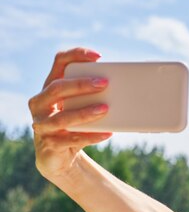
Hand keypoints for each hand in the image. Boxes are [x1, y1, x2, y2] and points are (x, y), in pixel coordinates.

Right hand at [28, 48, 112, 180]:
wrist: (57, 156)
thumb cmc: (74, 124)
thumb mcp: (79, 106)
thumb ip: (92, 95)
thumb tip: (125, 87)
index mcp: (49, 87)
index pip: (59, 62)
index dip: (76, 56)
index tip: (98, 56)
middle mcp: (40, 103)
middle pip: (58, 88)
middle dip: (81, 84)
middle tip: (104, 83)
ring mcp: (42, 124)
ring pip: (63, 117)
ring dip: (85, 112)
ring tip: (106, 109)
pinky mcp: (50, 144)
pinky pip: (71, 139)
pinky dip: (91, 136)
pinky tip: (107, 133)